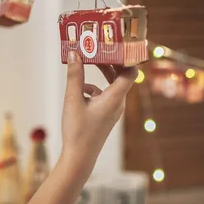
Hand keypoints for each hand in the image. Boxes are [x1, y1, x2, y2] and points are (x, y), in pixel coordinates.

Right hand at [60, 51, 137, 175]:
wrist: (79, 158)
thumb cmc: (78, 131)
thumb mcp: (73, 100)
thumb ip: (75, 76)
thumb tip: (76, 54)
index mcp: (115, 98)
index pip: (130, 72)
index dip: (126, 58)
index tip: (117, 45)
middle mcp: (118, 103)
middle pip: (120, 76)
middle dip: (109, 62)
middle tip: (97, 48)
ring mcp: (112, 110)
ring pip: (110, 86)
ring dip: (99, 75)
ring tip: (85, 64)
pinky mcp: (105, 116)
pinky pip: (103, 96)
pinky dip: (93, 90)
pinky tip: (78, 91)